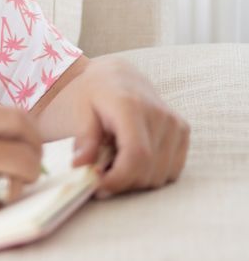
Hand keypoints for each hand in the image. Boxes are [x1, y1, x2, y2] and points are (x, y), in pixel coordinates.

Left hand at [69, 56, 189, 198]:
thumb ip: (84, 139)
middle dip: (122, 182)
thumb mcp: (78, 111)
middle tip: (98, 174)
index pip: (137, 155)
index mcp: (131, 106)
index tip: (96, 185)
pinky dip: (150, 173)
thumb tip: (82, 166)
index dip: (118, 179)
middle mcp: (159, 114)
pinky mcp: (182, 131)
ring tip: (113, 164)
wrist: (114, 76)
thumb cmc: (91, 93)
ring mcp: (175, 123)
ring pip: (161, 175)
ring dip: (136, 180)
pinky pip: (171, 170)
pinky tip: (130, 161)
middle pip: (149, 170)